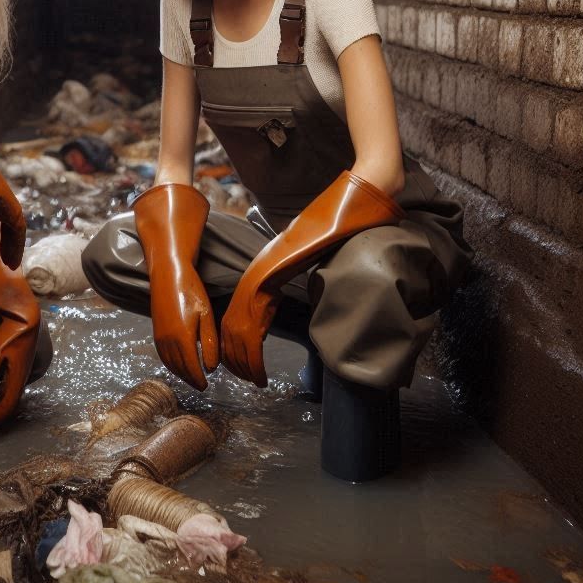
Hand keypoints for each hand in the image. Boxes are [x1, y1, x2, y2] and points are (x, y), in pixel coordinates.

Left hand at [0, 315, 38, 426]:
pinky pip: (15, 380)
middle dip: (2, 410)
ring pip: (14, 389)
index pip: (10, 401)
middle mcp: (24, 373)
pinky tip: (0, 386)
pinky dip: (7, 388)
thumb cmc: (11, 331)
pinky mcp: (23, 360)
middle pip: (13, 397)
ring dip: (4, 399)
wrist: (24, 313)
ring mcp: (25, 366)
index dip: (0, 414)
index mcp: (19, 374)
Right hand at [150, 262, 217, 390]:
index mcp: (182, 338)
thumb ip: (209, 343)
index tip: (207, 386)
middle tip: (201, 386)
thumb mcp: (206, 315)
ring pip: (170, 364)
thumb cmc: (191, 291)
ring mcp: (159, 336)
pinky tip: (179, 365)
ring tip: (191, 378)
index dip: (199, 379)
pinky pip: (163, 355)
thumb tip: (211, 367)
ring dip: (180, 374)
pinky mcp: (155, 331)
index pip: (192, 368)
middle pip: (180, 369)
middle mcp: (168, 341)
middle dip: (190, 380)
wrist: (168, 273)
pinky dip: (171, 365)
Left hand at [219, 267, 276, 385]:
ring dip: (250, 376)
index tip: (241, 374)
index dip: (232, 367)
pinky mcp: (252, 335)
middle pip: (232, 361)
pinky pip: (254, 361)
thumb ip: (247, 330)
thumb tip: (256, 342)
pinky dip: (258, 374)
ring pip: (242, 363)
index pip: (223, 353)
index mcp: (225, 326)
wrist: (262, 280)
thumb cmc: (258, 293)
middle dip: (241, 374)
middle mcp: (228, 332)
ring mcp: (239, 334)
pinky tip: (262, 380)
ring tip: (257, 382)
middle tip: (251, 381)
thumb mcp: (247, 315)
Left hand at [221, 171, 403, 386]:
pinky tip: (259, 371)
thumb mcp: (310, 257)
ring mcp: (261, 274)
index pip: (238, 314)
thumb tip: (295, 291)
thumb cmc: (338, 226)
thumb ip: (297, 275)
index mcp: (265, 270)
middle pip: (231, 325)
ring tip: (254, 381)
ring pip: (236, 329)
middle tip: (247, 379)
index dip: (238, 344)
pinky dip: (250, 353)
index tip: (246, 366)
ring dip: (243, 361)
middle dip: (235, 357)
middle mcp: (258, 273)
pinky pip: (250, 323)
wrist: (351, 202)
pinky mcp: (270, 277)